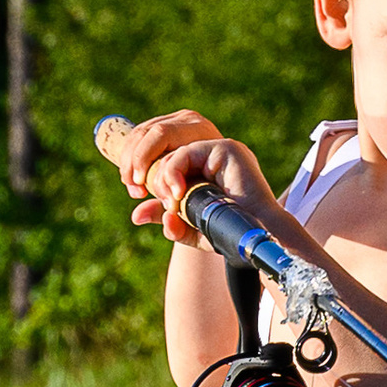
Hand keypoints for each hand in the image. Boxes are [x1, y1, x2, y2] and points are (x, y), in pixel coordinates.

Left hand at [115, 110, 276, 248]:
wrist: (250, 237)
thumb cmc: (226, 234)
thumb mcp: (188, 228)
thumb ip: (165, 219)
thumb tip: (136, 215)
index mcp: (200, 171)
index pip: (162, 163)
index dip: (148, 178)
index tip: (145, 198)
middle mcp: (208, 157)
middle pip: (162, 154)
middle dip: (151, 178)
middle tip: (164, 203)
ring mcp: (216, 150)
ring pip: (170, 153)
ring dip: (162, 179)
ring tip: (173, 201)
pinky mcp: (224, 148)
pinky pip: (183, 153)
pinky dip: (173, 172)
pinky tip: (176, 192)